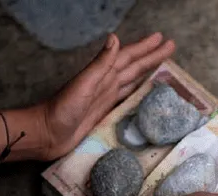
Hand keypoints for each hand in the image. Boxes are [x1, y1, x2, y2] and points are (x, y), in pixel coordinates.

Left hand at [36, 32, 174, 159]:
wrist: (46, 134)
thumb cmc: (61, 109)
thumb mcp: (83, 84)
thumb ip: (100, 64)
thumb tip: (115, 38)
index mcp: (102, 75)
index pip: (128, 57)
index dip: (145, 48)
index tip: (162, 39)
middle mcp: (106, 84)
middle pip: (134, 67)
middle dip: (151, 57)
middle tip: (170, 47)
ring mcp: (105, 98)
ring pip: (132, 80)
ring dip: (146, 71)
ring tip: (162, 65)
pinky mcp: (105, 113)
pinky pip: (127, 98)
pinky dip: (137, 92)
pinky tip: (144, 92)